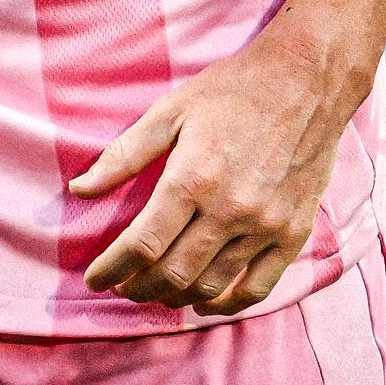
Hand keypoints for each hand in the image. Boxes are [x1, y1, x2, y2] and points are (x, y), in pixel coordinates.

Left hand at [68, 26, 356, 315]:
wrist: (306, 81)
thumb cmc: (232, 90)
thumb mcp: (171, 110)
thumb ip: (124, 154)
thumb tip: (79, 190)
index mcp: (192, 178)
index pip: (142, 244)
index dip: (112, 268)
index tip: (95, 278)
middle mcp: (229, 210)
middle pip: (173, 272)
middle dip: (138, 287)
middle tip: (122, 285)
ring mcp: (264, 226)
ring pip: (210, 286)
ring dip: (176, 296)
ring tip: (155, 290)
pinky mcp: (292, 234)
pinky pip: (256, 288)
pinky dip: (226, 303)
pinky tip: (205, 301)